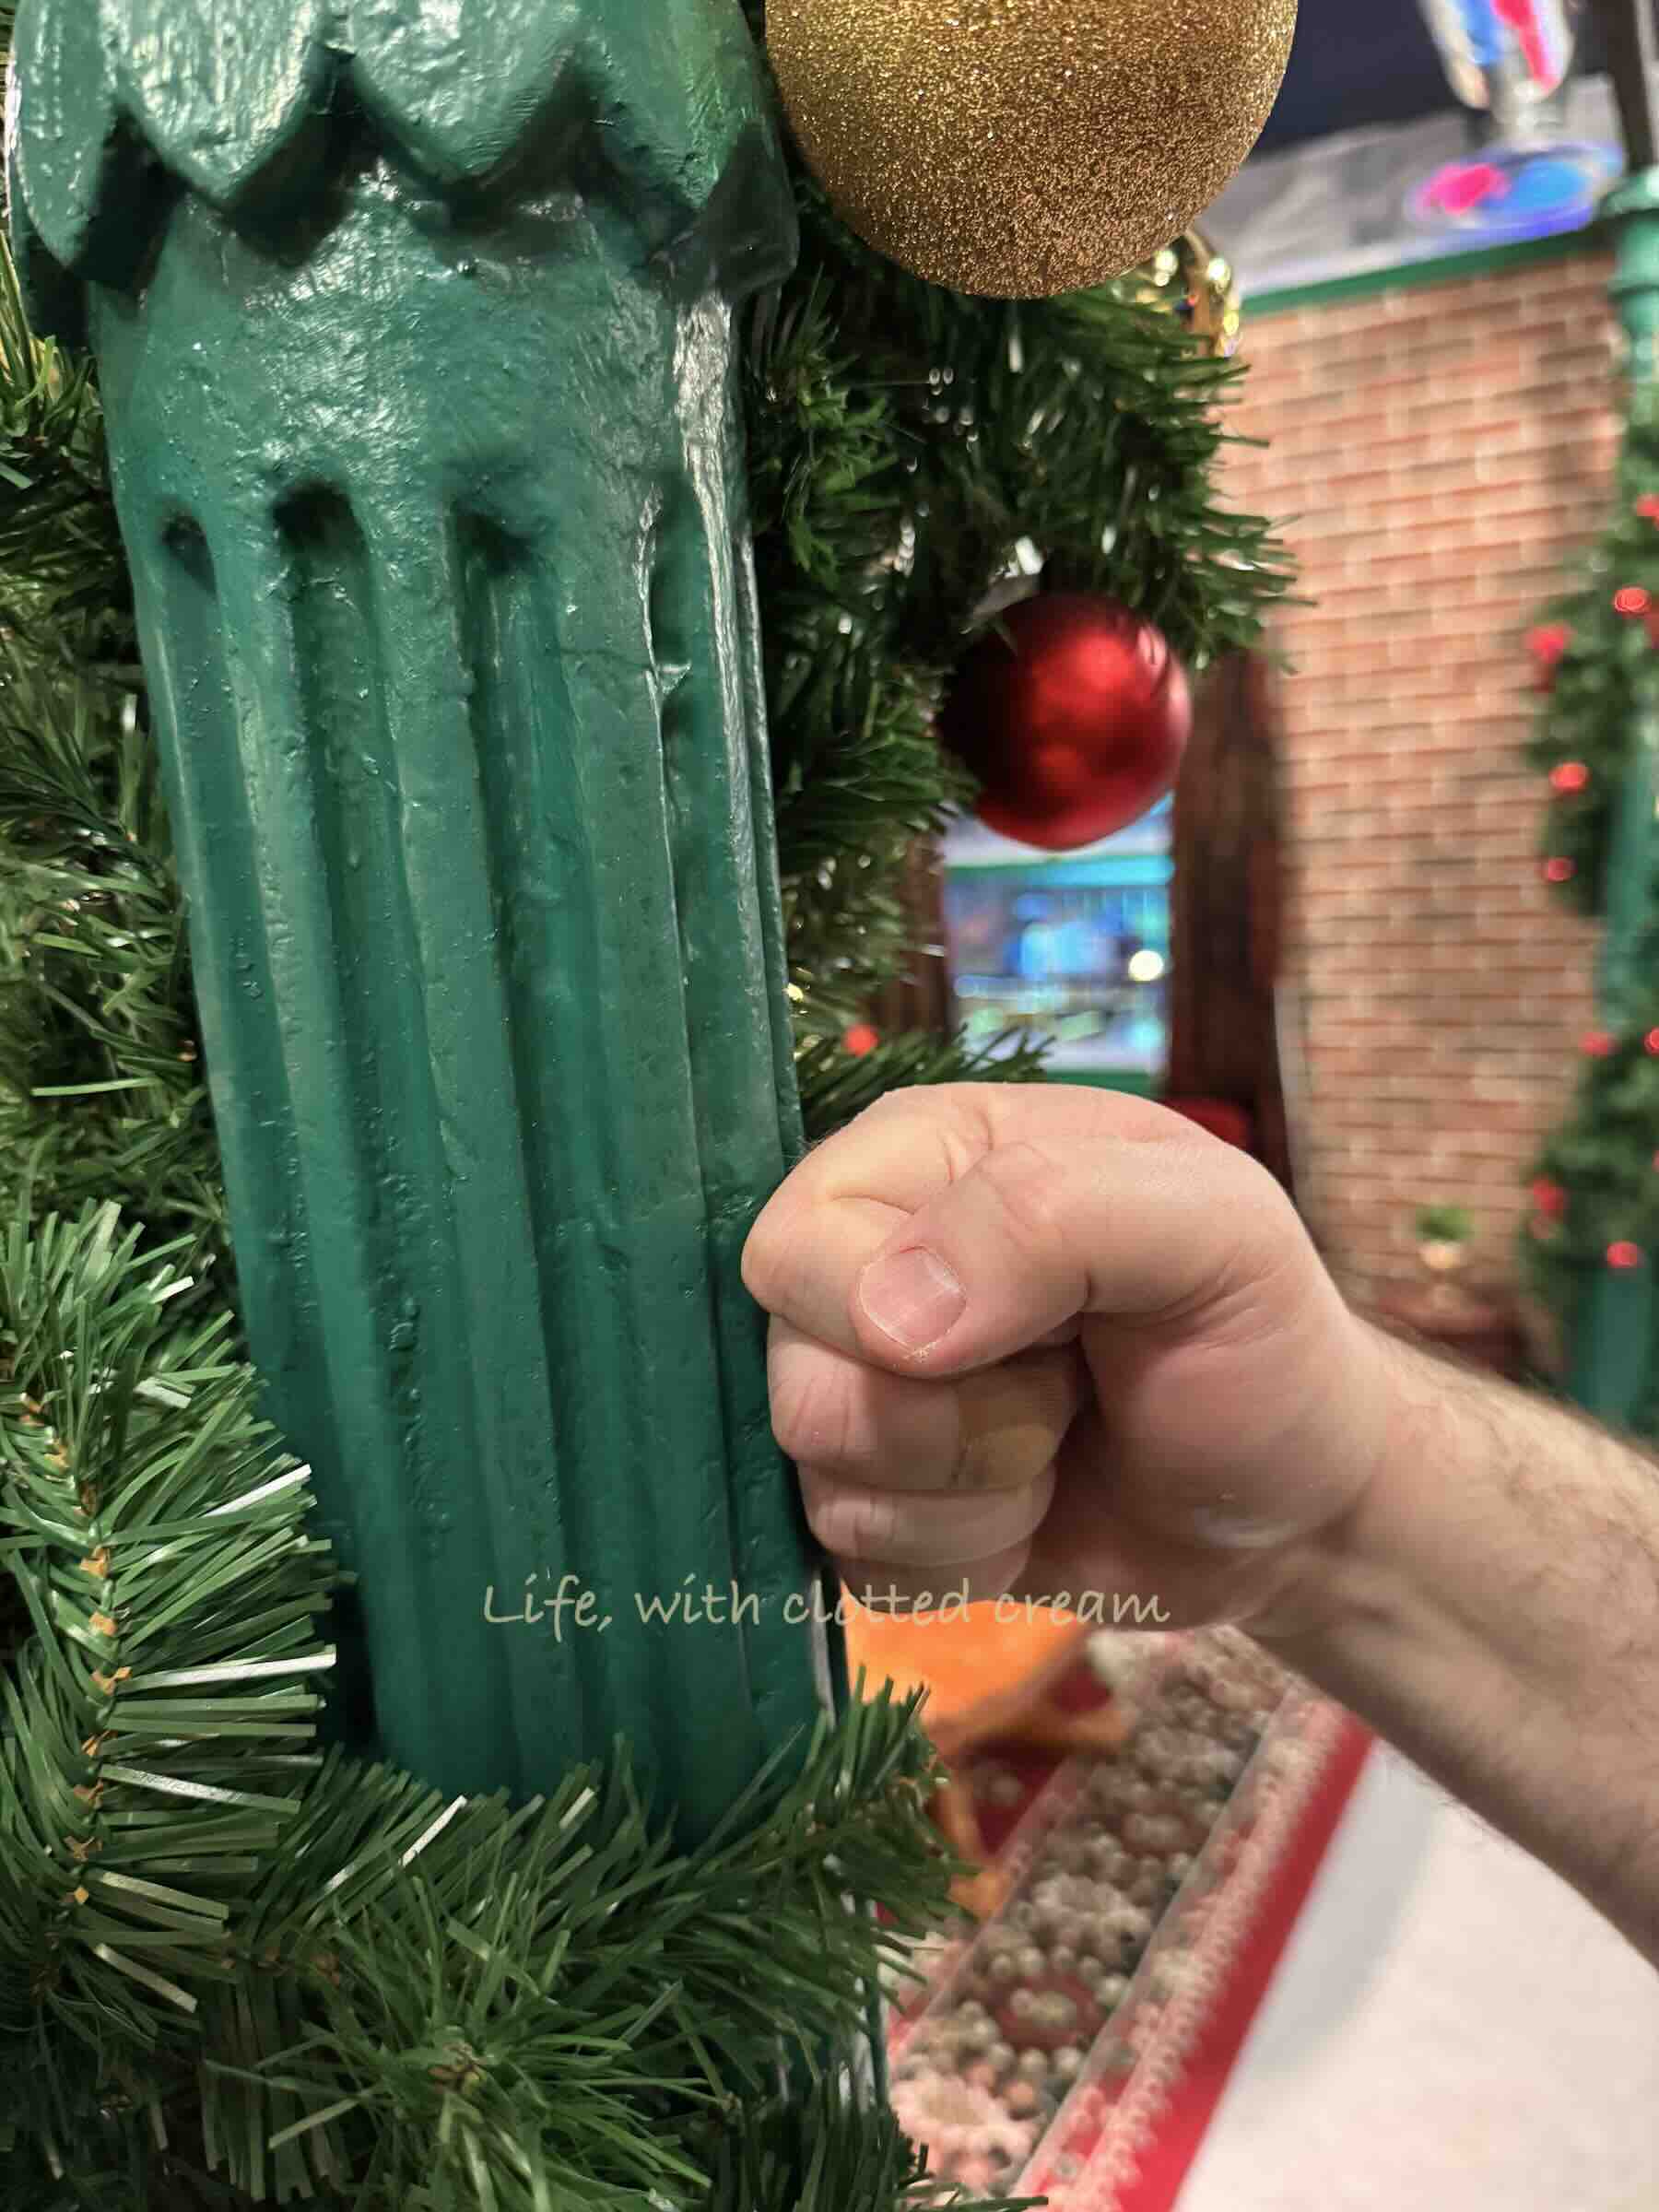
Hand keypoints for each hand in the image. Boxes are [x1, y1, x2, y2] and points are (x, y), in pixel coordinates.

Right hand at [742, 1084, 1390, 1635]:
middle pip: (797, 1377)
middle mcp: (865, 1264)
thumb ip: (1053, 1217)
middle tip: (1067, 1388)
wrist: (1297, 1499)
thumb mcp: (1214, 1232)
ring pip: (821, 1481)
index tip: (1035, 1332)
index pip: (795, 1241)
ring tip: (1061, 1444)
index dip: (887, 1310)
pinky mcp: (876, 1507)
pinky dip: (966, 1559)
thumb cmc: (1259, 1337)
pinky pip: (850, 1563)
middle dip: (954, 1421)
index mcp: (922, 1156)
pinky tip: (1036, 1513)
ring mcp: (861, 1391)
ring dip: (975, 1495)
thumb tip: (888, 1322)